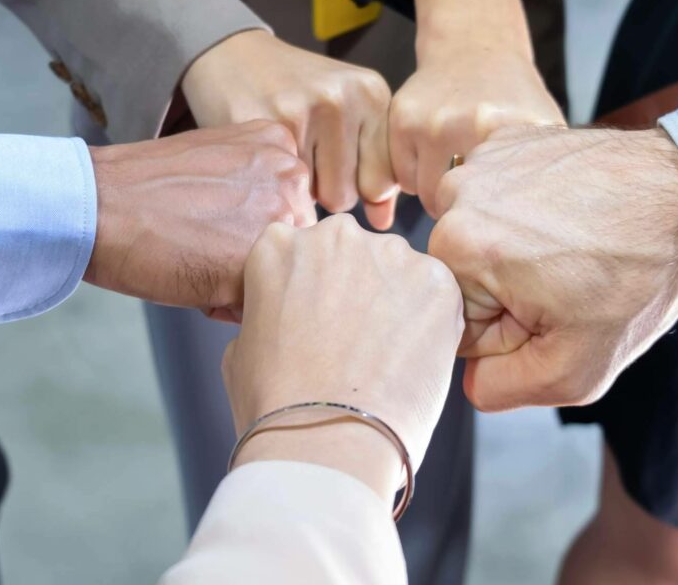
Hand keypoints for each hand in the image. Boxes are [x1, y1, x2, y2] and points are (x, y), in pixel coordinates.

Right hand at [84, 121, 314, 312]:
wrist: (96, 207)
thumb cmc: (145, 192)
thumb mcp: (218, 166)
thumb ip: (260, 189)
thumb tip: (285, 241)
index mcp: (281, 147)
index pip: (294, 210)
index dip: (255, 232)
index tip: (217, 226)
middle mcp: (290, 176)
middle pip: (295, 243)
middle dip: (257, 260)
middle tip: (206, 248)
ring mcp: (279, 215)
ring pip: (281, 273)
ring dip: (246, 283)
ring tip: (200, 263)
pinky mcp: (258, 259)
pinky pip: (259, 302)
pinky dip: (229, 305)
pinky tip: (196, 282)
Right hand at [182, 30, 397, 228]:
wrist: (234, 55)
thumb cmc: (298, 94)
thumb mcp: (347, 117)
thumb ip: (373, 170)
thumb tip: (383, 224)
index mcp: (371, 93)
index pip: (383, 181)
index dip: (358, 188)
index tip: (339, 167)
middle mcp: (342, 98)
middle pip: (348, 195)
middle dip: (326, 190)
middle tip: (306, 158)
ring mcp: (302, 111)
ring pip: (315, 197)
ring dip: (300, 190)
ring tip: (288, 155)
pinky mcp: (264, 126)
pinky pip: (282, 189)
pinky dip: (273, 183)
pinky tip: (266, 156)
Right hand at [224, 214, 462, 502]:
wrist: (327, 442)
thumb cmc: (277, 405)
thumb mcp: (242, 345)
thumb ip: (270, 308)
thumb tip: (290, 313)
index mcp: (279, 245)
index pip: (304, 252)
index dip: (313, 291)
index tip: (318, 322)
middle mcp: (334, 235)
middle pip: (352, 253)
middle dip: (355, 288)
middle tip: (354, 341)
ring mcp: (389, 254)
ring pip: (397, 270)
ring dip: (395, 301)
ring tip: (385, 356)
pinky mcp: (435, 280)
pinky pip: (435, 292)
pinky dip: (429, 320)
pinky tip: (410, 358)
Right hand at [397, 0, 564, 215]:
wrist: (473, 49)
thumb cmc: (512, 99)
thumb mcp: (544, 128)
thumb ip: (548, 171)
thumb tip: (543, 223)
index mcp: (511, 129)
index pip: (498, 206)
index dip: (498, 217)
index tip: (501, 213)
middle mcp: (468, 123)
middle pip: (459, 204)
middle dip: (466, 208)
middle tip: (477, 194)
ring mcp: (430, 121)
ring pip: (425, 194)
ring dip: (438, 194)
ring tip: (456, 173)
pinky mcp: (401, 118)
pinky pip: (402, 177)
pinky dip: (415, 177)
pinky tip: (433, 158)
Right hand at [429, 126, 677, 410]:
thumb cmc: (638, 276)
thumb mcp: (573, 371)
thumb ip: (499, 388)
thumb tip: (470, 377)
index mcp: (457, 249)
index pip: (454, 322)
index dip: (507, 334)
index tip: (551, 312)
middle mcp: (456, 194)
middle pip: (462, 278)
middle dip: (507, 293)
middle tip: (565, 283)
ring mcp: (481, 160)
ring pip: (478, 239)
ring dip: (516, 252)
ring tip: (572, 246)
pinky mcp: (506, 140)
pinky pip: (497, 200)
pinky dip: (528, 212)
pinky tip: (570, 214)